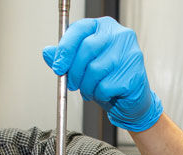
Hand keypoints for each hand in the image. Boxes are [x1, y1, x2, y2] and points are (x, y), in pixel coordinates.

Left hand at [43, 17, 162, 132]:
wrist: (130, 100)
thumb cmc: (108, 78)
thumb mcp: (82, 65)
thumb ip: (66, 57)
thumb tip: (48, 52)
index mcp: (105, 27)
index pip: (80, 29)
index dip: (65, 48)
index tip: (58, 66)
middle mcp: (120, 35)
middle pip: (87, 48)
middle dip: (74, 71)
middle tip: (71, 83)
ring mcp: (130, 54)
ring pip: (96, 69)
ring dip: (86, 86)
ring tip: (89, 90)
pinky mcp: (134, 74)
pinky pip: (106, 86)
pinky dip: (99, 94)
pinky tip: (103, 93)